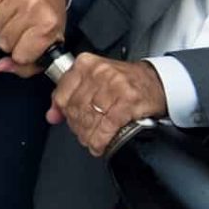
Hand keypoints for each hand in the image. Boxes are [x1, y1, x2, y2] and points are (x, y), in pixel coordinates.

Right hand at [0, 0, 69, 72]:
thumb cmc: (48, 13)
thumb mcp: (48, 43)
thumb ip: (26, 65)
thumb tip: (0, 66)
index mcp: (48, 25)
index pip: (20, 56)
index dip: (21, 53)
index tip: (27, 44)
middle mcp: (33, 7)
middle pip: (3, 42)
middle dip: (10, 40)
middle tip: (21, 29)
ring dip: (0, 26)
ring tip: (12, 18)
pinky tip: (4, 7)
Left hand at [46, 53, 167, 157]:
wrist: (157, 82)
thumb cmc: (124, 81)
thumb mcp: (93, 80)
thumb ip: (69, 95)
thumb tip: (52, 115)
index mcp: (85, 64)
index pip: (61, 95)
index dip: (64, 114)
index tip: (70, 122)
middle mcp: (98, 72)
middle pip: (76, 109)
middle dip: (78, 128)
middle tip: (83, 135)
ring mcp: (114, 85)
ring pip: (90, 118)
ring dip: (89, 136)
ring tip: (92, 141)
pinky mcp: (128, 100)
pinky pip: (107, 125)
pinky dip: (102, 139)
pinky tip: (101, 144)